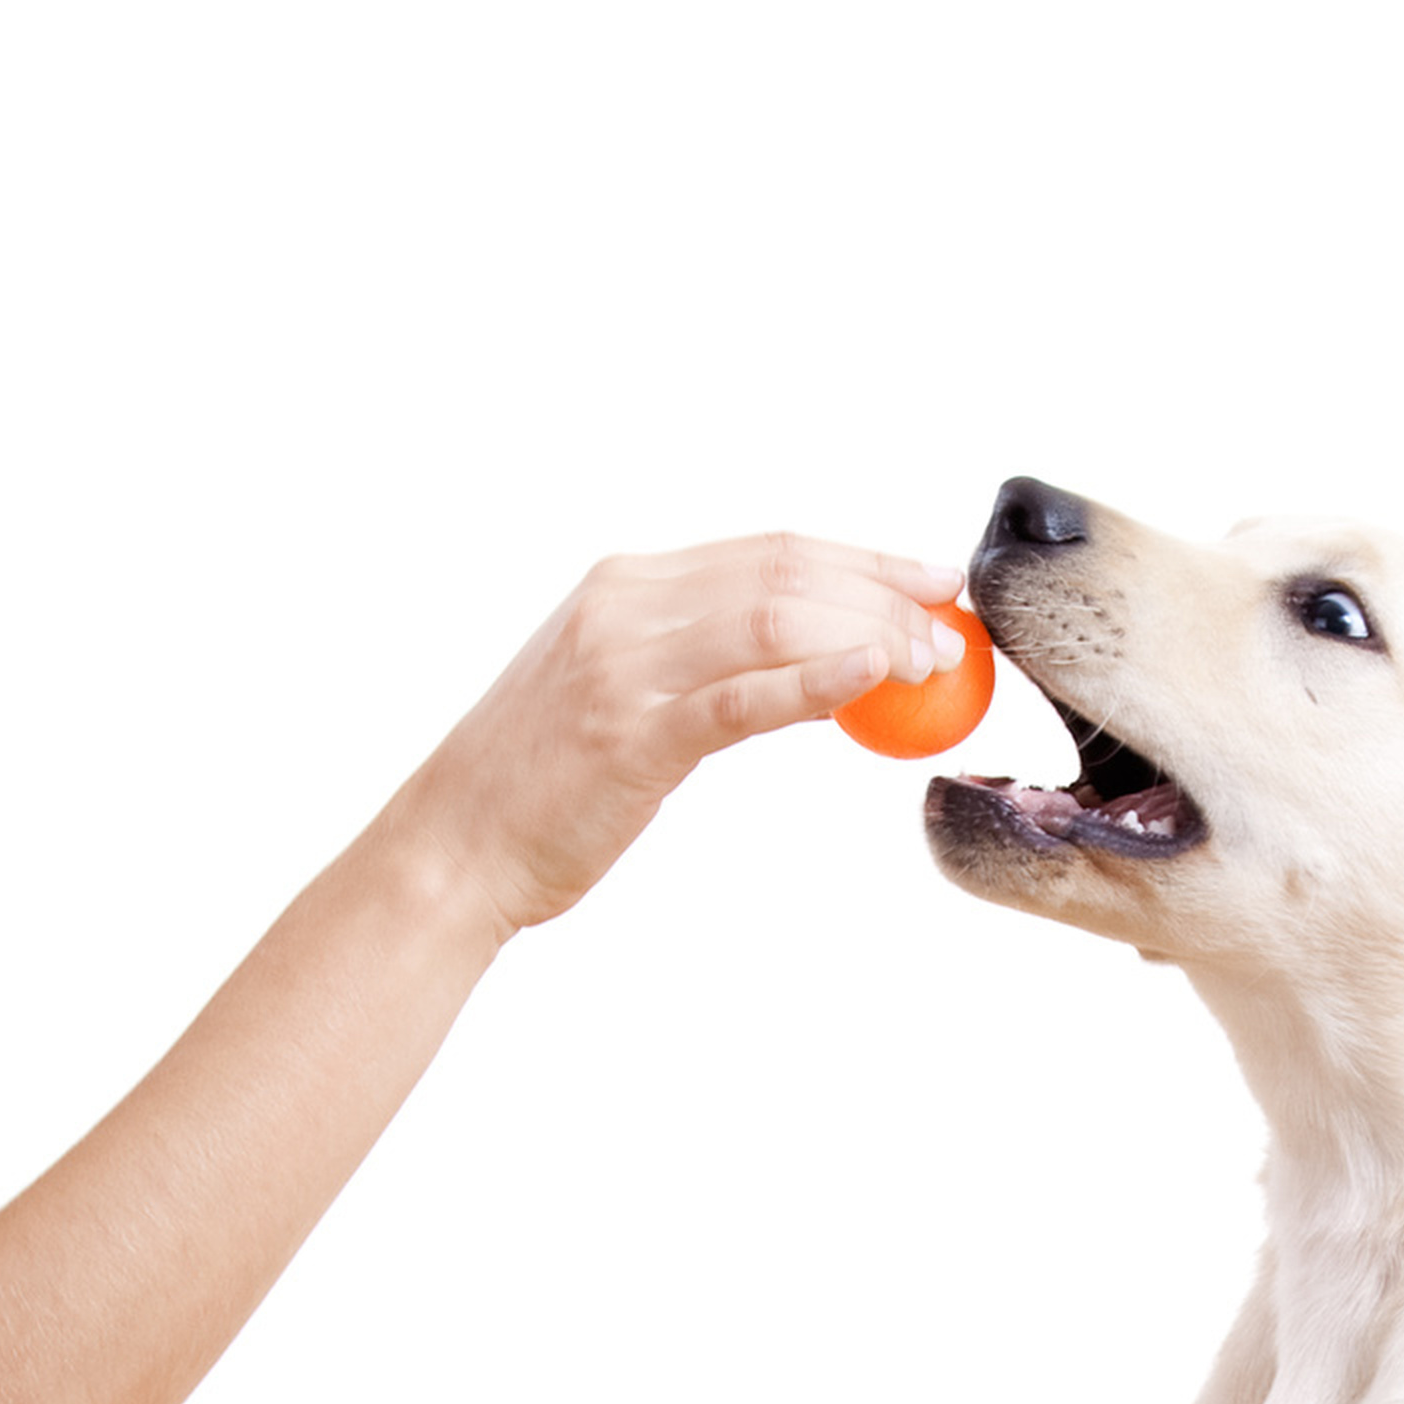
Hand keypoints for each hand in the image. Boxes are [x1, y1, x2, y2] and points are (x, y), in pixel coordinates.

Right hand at [375, 535, 962, 936]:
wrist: (449, 851)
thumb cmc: (538, 787)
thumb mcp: (619, 697)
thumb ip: (702, 665)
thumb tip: (816, 658)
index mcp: (623, 586)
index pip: (769, 552)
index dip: (862, 561)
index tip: (932, 581)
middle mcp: (623, 607)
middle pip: (785, 572)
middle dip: (883, 592)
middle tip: (954, 627)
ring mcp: (623, 666)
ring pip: (774, 619)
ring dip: (870, 635)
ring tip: (933, 664)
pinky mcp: (630, 734)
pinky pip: (742, 697)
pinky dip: (817, 679)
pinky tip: (873, 680)